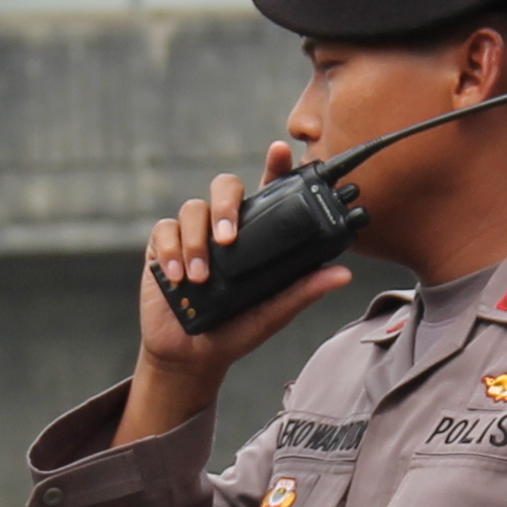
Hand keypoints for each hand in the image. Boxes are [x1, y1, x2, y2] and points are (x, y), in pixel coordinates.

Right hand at [128, 156, 351, 385]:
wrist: (192, 356)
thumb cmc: (237, 332)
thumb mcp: (273, 313)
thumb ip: (303, 291)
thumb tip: (343, 273)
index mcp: (256, 236)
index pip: (268, 192)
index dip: (275, 167)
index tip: (280, 150)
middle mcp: (225, 227)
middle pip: (225, 186)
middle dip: (226, 204)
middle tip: (228, 237)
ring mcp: (193, 234)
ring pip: (193, 208)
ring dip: (196, 240)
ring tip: (201, 276)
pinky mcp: (164, 246)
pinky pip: (165, 230)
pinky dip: (172, 252)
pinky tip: (177, 277)